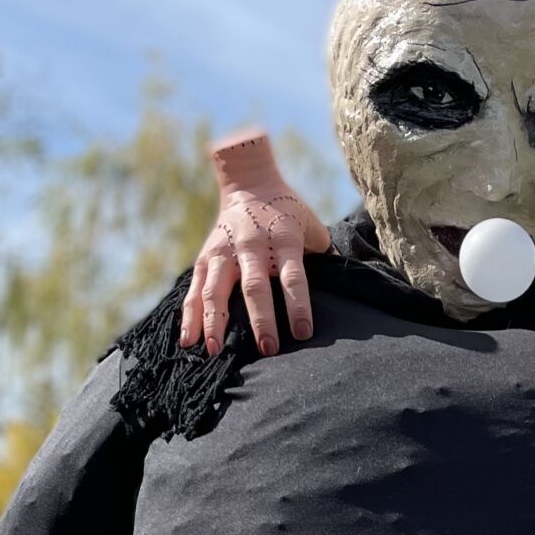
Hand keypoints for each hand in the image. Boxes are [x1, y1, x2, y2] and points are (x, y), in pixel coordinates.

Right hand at [180, 128, 331, 357]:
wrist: (250, 184)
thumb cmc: (288, 213)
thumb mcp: (311, 226)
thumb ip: (323, 254)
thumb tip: (345, 286)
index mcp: (283, 239)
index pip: (293, 276)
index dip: (298, 305)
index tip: (302, 333)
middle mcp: (251, 245)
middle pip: (254, 286)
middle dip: (261, 320)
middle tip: (268, 350)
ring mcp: (224, 251)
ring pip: (216, 290)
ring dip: (215, 321)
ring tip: (216, 351)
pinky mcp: (205, 258)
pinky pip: (195, 290)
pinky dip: (190, 316)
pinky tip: (189, 342)